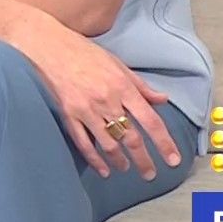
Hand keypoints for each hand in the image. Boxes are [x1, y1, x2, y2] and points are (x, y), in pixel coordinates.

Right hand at [6, 14, 180, 179]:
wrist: (50, 47)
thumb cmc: (84, 52)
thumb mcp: (118, 64)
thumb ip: (141, 85)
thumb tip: (162, 100)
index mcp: (122, 87)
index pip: (150, 121)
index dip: (164, 142)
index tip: (173, 159)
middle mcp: (107, 101)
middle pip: (131, 138)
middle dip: (144, 160)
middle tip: (150, 174)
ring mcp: (86, 110)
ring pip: (109, 144)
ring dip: (120, 161)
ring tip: (126, 168)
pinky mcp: (69, 115)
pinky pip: (84, 143)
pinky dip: (95, 160)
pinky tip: (103, 169)